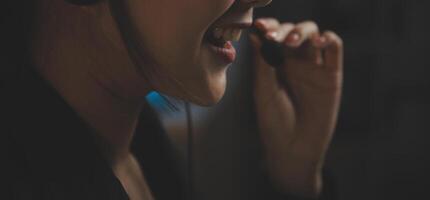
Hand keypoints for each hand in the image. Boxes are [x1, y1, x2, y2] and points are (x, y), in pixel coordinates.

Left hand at [250, 18, 342, 197]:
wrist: (293, 148)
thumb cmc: (273, 122)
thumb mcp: (264, 91)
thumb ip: (262, 63)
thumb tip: (254, 34)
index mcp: (275, 63)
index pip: (274, 36)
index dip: (268, 27)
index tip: (260, 26)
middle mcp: (294, 61)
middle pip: (293, 31)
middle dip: (284, 29)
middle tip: (274, 36)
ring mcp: (314, 67)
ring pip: (313, 35)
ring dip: (303, 31)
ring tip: (292, 40)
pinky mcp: (332, 76)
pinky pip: (334, 50)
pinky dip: (329, 39)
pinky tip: (320, 40)